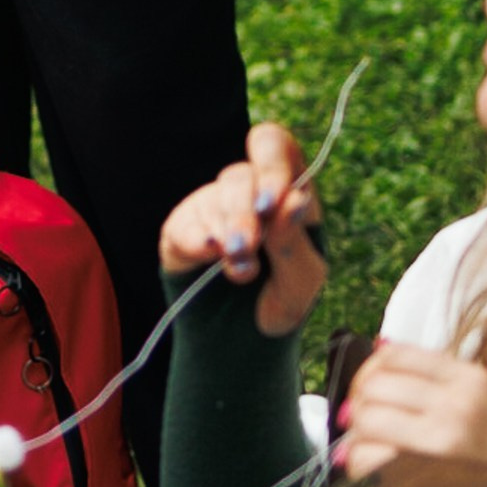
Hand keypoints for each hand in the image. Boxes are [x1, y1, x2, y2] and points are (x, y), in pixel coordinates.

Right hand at [158, 122, 325, 334]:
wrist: (241, 339)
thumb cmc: (281, 301)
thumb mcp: (303, 280)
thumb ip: (296, 240)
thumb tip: (293, 199)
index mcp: (285, 191)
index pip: (273, 147)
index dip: (271, 164)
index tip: (272, 202)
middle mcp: (248, 191)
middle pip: (240, 174)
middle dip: (245, 211)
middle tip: (249, 245)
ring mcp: (212, 207)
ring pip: (214, 200)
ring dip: (229, 236)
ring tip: (241, 273)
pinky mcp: (182, 230)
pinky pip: (186, 225)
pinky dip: (200, 244)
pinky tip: (211, 260)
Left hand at [332, 342, 486, 480]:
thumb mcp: (476, 408)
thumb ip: (430, 380)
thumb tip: (375, 350)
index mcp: (472, 379)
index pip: (395, 355)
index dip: (368, 372)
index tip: (366, 393)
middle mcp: (461, 403)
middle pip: (373, 385)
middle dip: (359, 406)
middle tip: (363, 426)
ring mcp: (446, 436)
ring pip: (365, 418)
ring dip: (357, 438)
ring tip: (373, 451)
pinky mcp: (426, 471)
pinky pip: (366, 456)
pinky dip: (359, 466)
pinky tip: (375, 472)